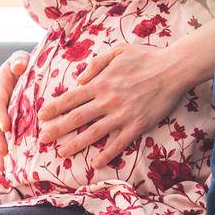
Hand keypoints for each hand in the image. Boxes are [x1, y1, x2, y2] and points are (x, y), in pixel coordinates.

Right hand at [0, 50, 28, 170]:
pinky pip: (4, 140)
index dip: (0, 115)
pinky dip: (4, 154)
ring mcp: (2, 115)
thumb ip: (19, 60)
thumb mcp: (21, 58)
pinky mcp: (8, 124)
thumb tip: (19, 66)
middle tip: (3, 153)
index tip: (6, 128)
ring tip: (3, 167)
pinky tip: (6, 170)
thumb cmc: (27, 63)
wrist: (29, 70)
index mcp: (0, 87)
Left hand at [37, 42, 188, 167]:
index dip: (54, 108)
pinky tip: (95, 163)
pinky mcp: (137, 125)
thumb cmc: (146, 57)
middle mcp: (107, 101)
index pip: (70, 98)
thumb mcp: (117, 51)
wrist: (173, 69)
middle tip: (42, 139)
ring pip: (93, 133)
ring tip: (61, 153)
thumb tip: (79, 79)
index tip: (41, 116)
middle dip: (57, 129)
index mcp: (100, 83)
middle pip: (76, 118)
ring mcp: (122, 115)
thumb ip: (95, 64)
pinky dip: (106, 154)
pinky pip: (119, 143)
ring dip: (75, 145)